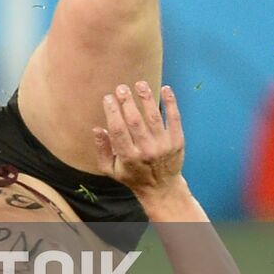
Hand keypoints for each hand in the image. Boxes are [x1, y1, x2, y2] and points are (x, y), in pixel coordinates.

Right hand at [92, 83, 185, 197]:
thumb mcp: (110, 169)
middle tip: (121, 88)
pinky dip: (170, 103)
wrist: (162, 189)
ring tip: (140, 84)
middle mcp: (147, 150)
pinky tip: (165, 89)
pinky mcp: (177, 141)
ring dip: (146, 98)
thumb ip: (102, 149)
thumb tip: (97, 128)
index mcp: (128, 157)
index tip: (108, 98)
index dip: (112, 111)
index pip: (118, 129)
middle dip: (127, 102)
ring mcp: (164, 145)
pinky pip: (174, 119)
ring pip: (154, 117)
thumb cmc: (133, 176)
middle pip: (135, 121)